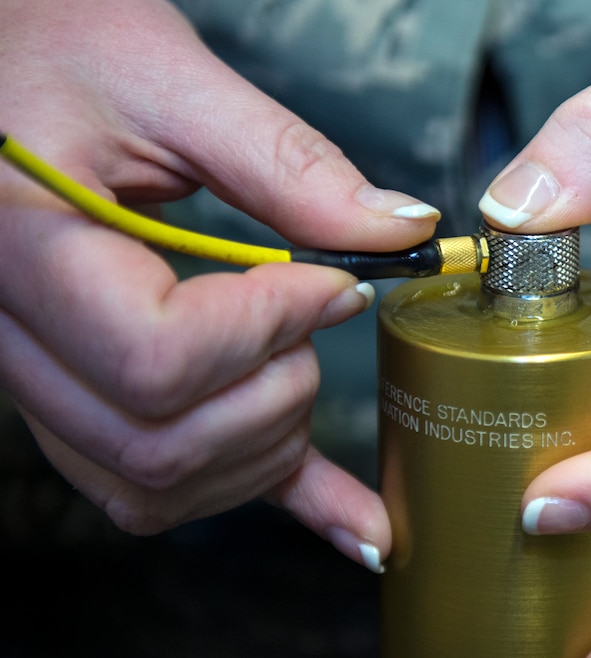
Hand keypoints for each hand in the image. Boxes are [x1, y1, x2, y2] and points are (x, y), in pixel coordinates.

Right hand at [0, 0, 439, 570]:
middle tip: (314, 314)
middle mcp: (12, 335)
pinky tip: (352, 523)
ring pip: (156, 480)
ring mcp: (41, 376)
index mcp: (20, 249)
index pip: (155, 355)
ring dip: (264, 445)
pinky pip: (161, 479)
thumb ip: (284, 164)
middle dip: (276, 392)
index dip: (269, 330)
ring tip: (298, 366)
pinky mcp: (81, 389)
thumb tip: (397, 231)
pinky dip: (267, 498)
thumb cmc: (50, 43)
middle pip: (161, 440)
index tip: (329, 284)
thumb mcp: (165, 77)